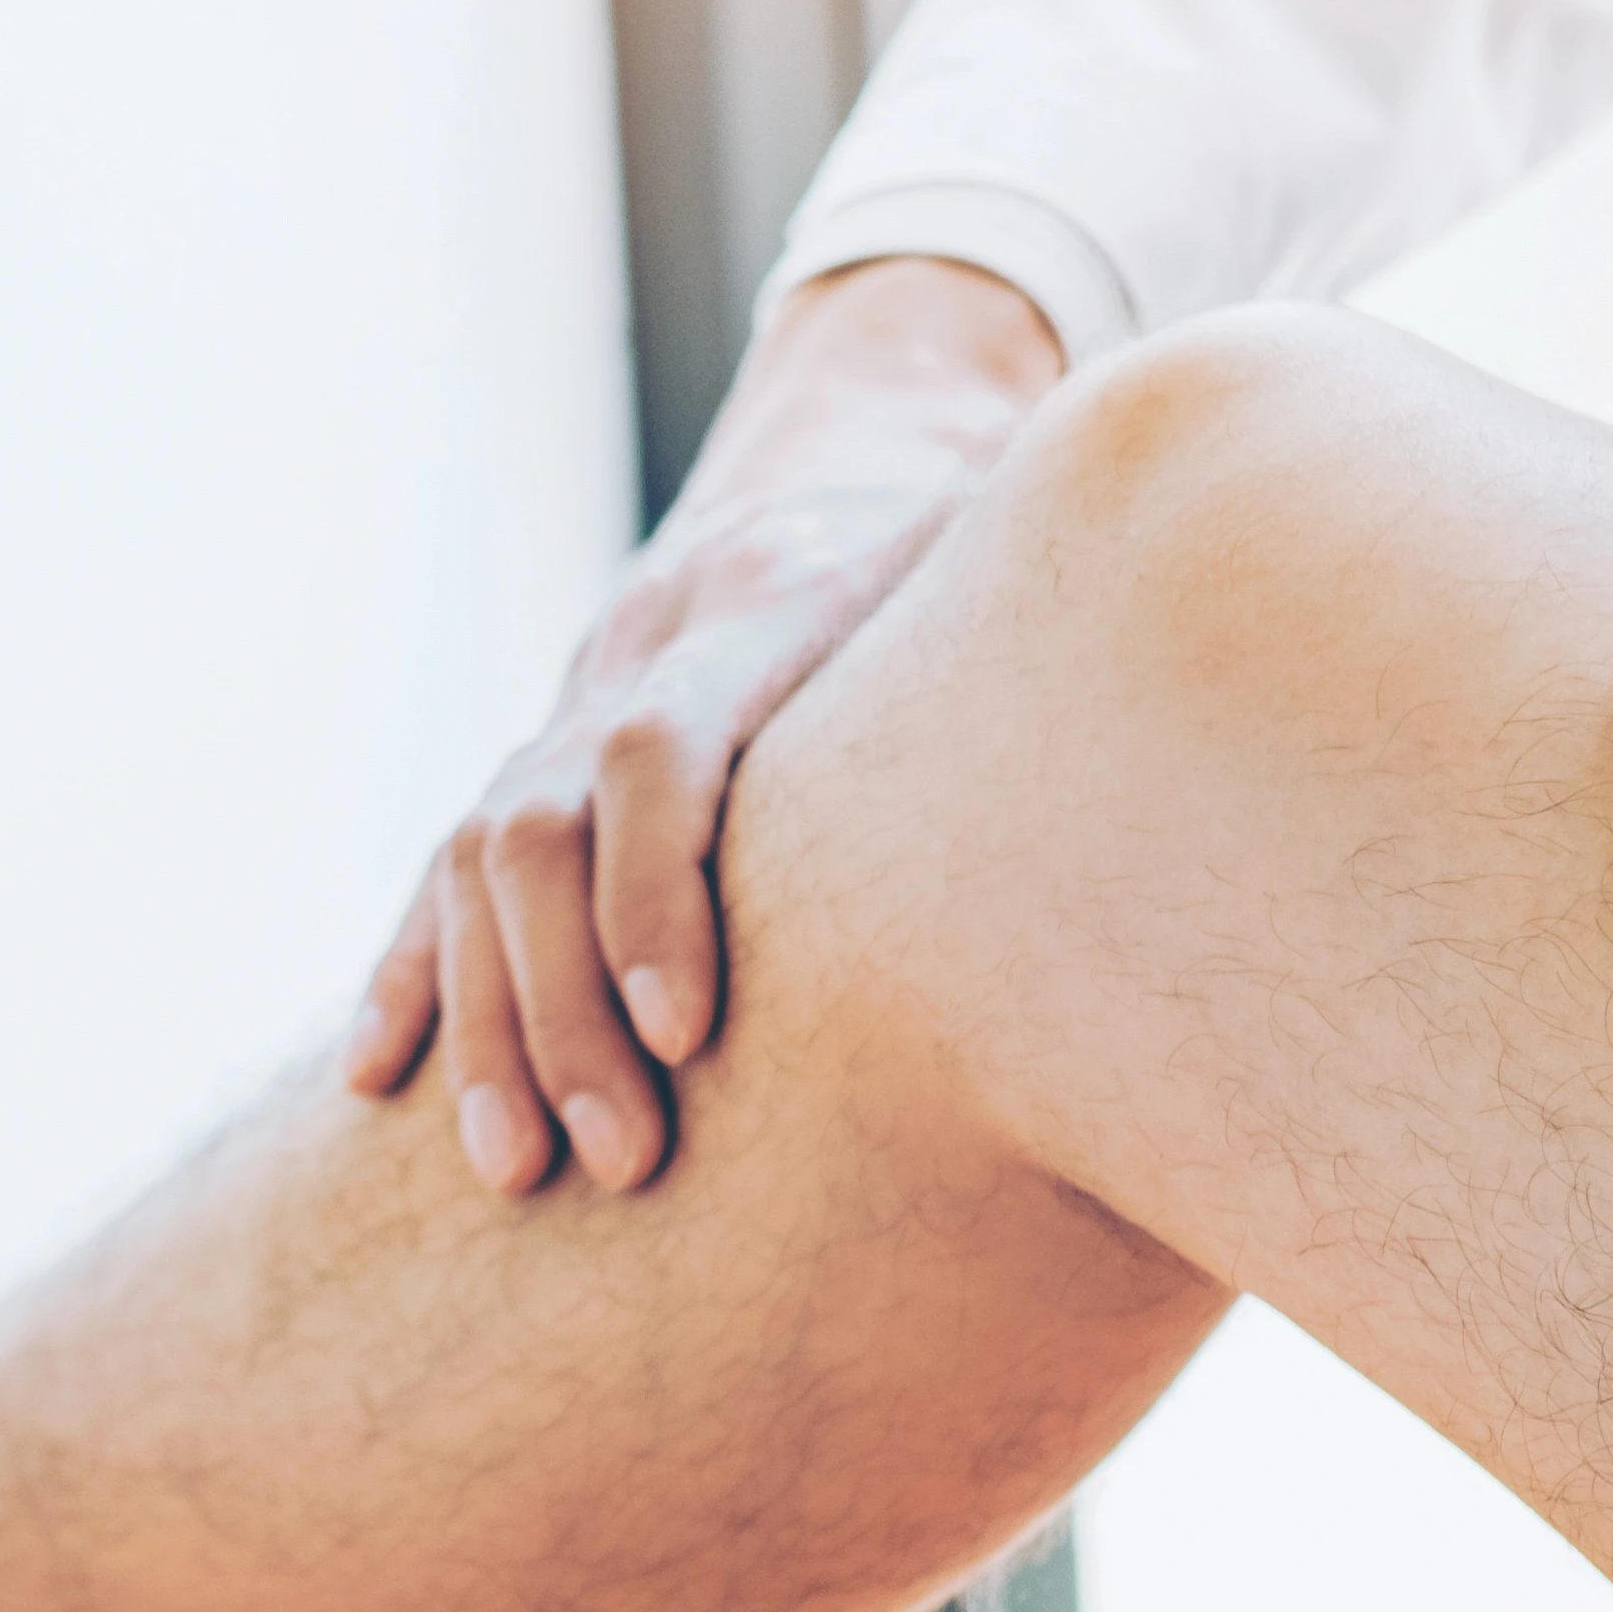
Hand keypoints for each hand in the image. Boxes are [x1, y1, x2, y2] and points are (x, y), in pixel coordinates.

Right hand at [351, 256, 1064, 1193]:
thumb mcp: (1043, 560)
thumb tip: (1234, 726)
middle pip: (538, 825)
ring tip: (516, 1175)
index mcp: (774, 600)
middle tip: (619, 1162)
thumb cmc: (997, 549)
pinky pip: (438, 870)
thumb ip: (1085, 639)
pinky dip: (409, 975)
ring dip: (486, 1023)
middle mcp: (647, 648)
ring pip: (471, 861)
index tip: (697, 1037)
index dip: (657, 894)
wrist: (875, 436)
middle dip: (562, 1009)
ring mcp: (575, 698)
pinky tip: (378, 1082)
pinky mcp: (542, 749)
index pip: (662, 748)